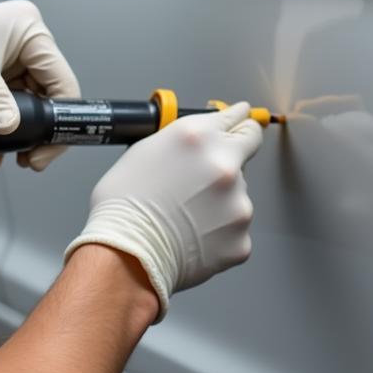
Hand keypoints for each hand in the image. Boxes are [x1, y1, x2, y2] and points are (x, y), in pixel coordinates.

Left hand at [0, 0, 80, 171]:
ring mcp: (8, 67)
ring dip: (19, 138)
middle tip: (28, 160)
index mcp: (28, 30)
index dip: (59, 117)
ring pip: (28, 111)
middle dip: (38, 132)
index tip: (44, 147)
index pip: (60, 80)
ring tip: (4, 159)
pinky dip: (2, 136)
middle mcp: (23, 47)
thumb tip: (9, 127)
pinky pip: (8, 115)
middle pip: (48, 99)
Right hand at [64, 102, 261, 319]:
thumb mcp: (144, 152)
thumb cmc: (123, 207)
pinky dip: (218, 232)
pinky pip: (234, 229)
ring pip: (238, 193)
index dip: (238, 117)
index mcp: (198, 136)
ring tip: (186, 216)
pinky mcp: (241, 237)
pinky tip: (193, 237)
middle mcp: (224, 164)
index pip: (234, 117)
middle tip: (217, 167)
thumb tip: (197, 142)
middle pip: (248, 146)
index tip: (243, 118)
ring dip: (221, 199)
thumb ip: (182, 142)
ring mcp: (238, 203)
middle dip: (238, 149)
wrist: (126, 256)